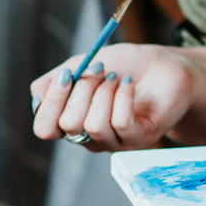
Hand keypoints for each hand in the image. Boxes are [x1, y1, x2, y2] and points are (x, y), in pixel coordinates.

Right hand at [29, 43, 195, 150]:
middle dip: (81, 89)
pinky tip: (128, 83)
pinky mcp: (141, 138)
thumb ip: (56, 81)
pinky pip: (120, 124)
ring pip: (93, 125)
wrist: (168, 66)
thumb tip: (36, 97)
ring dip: (104, 92)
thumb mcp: (84, 65)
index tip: (68, 73)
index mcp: (72, 123)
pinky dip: (122, 97)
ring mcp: (116, 141)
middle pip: (67, 125)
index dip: (50, 102)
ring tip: (116, 77)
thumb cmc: (126, 66)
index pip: (45, 128)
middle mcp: (91, 137)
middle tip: (100, 68)